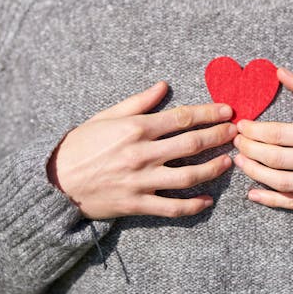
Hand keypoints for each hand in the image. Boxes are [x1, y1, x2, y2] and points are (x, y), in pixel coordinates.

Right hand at [47, 82, 235, 218]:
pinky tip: (208, 200)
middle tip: (237, 132)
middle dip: (218, 136)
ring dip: (213, 168)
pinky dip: (193, 205)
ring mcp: (141, 180)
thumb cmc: (81, 144)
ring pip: (188, 175)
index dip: (209, 113)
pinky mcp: (137, 204)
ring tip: (228, 162)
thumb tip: (164, 85)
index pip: (183, 117)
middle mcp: (142, 153)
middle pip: (191, 143)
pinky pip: (172, 207)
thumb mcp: (107, 116)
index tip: (228, 111)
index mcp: (136, 128)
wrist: (55, 182)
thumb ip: (139, 102)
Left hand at [233, 68, 292, 210]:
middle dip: (249, 149)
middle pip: (275, 158)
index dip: (254, 130)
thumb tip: (278, 71)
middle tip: (235, 142)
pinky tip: (252, 193)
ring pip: (281, 182)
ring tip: (240, 162)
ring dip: (255, 172)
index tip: (241, 125)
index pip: (279, 134)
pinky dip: (270, 200)